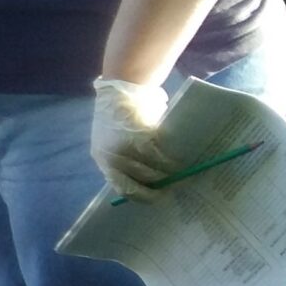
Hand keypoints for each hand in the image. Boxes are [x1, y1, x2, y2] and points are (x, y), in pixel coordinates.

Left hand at [92, 77, 172, 196]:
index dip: (140, 196)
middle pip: (138, 184)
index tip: (157, 198)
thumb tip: (150, 177)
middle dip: (158, 190)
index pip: (121, 188)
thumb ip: (127, 157)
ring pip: (151, 173)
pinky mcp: (139, 140)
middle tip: (174, 189)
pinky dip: (172, 163)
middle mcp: (110, 158)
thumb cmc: (122, 114)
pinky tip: (180, 162)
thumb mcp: (117, 140)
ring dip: (169, 176)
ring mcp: (124, 150)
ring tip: (182, 176)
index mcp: (102, 159)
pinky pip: (159, 158)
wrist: (121, 88)